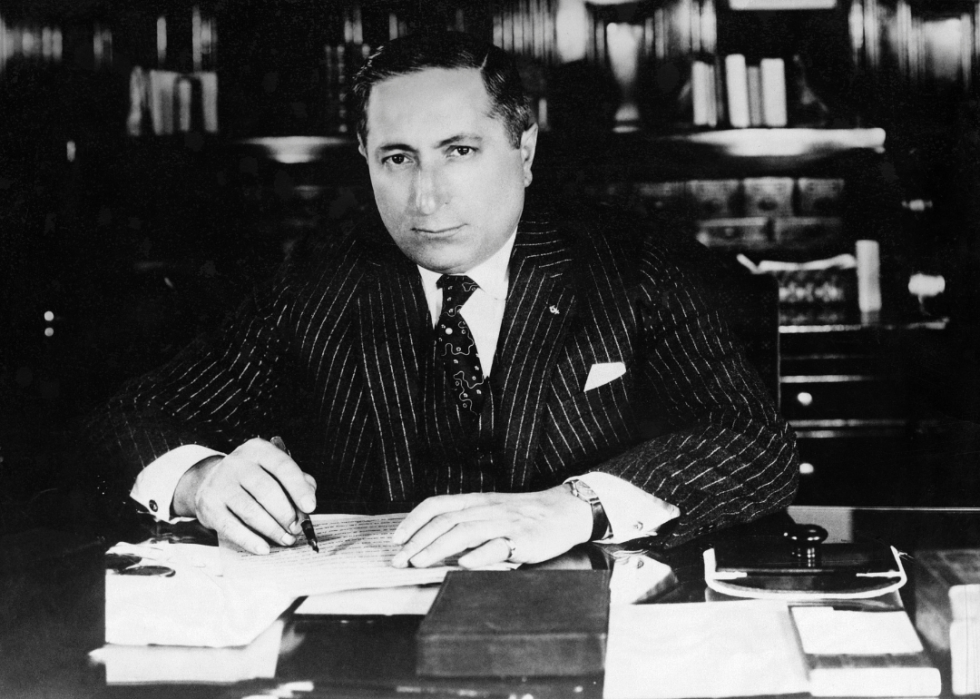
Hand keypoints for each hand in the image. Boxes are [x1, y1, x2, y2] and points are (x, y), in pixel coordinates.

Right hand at [173, 438, 317, 554]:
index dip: (298, 488)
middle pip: (267, 490)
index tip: (310, 507)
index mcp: (259, 450)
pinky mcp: (209, 506)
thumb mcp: (275, 471)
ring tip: (286, 539)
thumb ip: (298, 482)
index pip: (283, 467)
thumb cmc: (253, 479)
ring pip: (251, 511)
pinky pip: (232, 527)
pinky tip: (264, 547)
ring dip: (272, 530)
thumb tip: (308, 501)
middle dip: (286, 514)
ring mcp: (220, 484)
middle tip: (296, 528)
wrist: (212, 481)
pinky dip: (250, 540)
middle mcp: (238, 464)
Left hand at [390, 485, 592, 568]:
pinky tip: (465, 565)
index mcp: (476, 501)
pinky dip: (480, 555)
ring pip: (466, 531)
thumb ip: (466, 521)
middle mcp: (487, 509)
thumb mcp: (491, 511)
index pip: (438, 505)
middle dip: (418, 541)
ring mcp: (505, 523)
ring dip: (439, 547)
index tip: (395, 539)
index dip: (414, 521)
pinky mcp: (523, 539)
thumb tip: (431, 541)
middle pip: (446, 521)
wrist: (565, 511)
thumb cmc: (524, 515)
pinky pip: (499, 546)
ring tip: (420, 562)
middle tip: (399, 560)